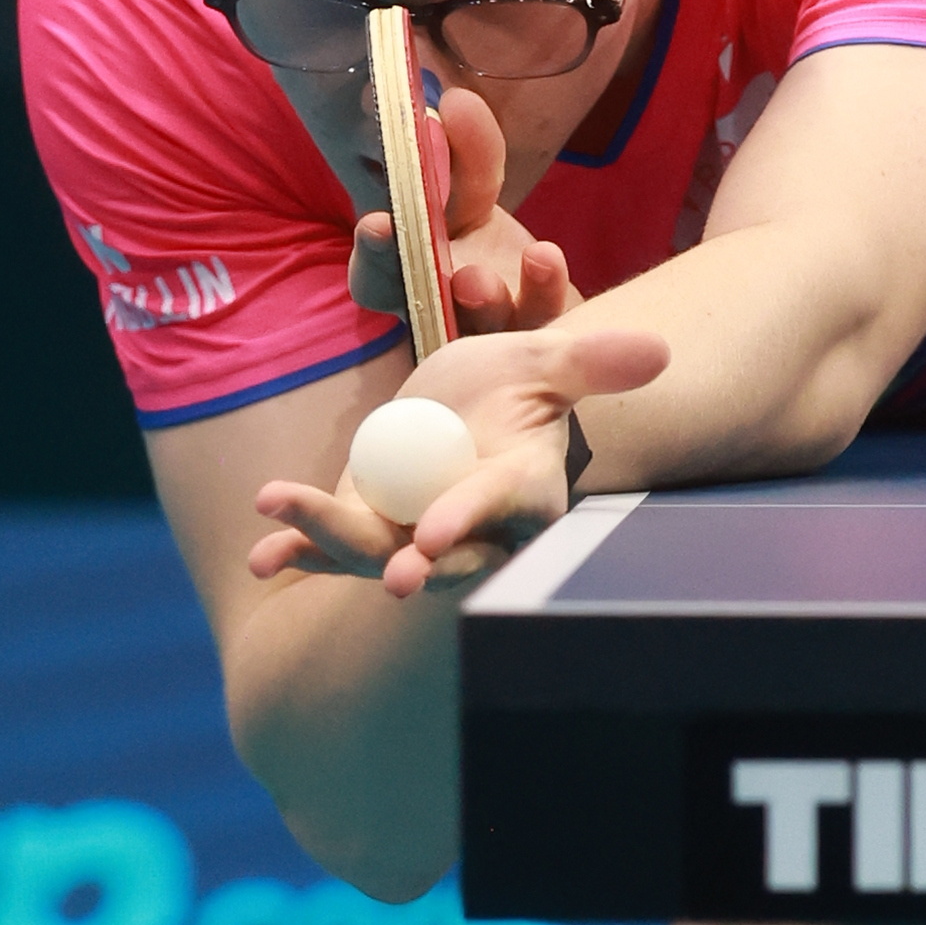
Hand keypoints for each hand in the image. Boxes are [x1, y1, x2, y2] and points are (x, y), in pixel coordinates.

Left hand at [251, 313, 668, 602]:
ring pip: (375, 549)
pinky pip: (336, 546)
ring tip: (279, 503)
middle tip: (389, 575)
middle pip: (439, 553)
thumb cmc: (516, 383)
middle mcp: (471, 530)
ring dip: (327, 535)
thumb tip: (660, 349)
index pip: (496, 507)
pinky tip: (265, 557)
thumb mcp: (547, 361)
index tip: (432, 536)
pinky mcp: (375, 529)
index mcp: (521, 490)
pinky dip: (301, 548)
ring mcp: (416, 536)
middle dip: (410, 564)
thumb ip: (592, 359)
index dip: (467, 518)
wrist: (469, 405)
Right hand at [343, 79, 573, 341]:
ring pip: (486, 328)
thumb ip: (465, 150)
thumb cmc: (477, 223)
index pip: (377, 274)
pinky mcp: (534, 339)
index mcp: (404, 277)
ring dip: (497, 302)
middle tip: (465, 277)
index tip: (380, 225)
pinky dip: (545, 288)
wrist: (536, 278)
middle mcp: (440, 314)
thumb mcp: (470, 182)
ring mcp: (486, 333)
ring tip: (526, 261)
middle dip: (442, 291)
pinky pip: (539, 322)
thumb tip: (457, 103)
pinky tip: (546, 258)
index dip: (376, 254)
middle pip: (430, 313)